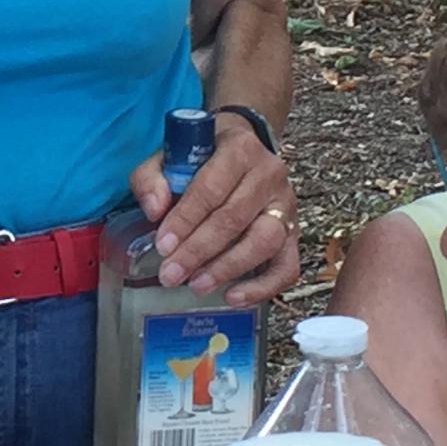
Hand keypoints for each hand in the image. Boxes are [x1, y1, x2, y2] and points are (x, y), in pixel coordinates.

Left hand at [127, 114, 298, 304]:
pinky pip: (287, 266)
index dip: (185, 219)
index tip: (163, 245)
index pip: (211, 188)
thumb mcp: (171, 154)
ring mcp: (286, 205)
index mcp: (239, 148)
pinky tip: (234, 297)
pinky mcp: (294, 231)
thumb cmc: (204, 154)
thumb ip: (152, 177)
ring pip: (264, 242)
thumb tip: (154, 210)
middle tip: (171, 273)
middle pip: (235, 218)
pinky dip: (262, 287)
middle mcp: (269, 174)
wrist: (244, 148)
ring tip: (197, 284)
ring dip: (228, 268)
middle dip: (199, 250)